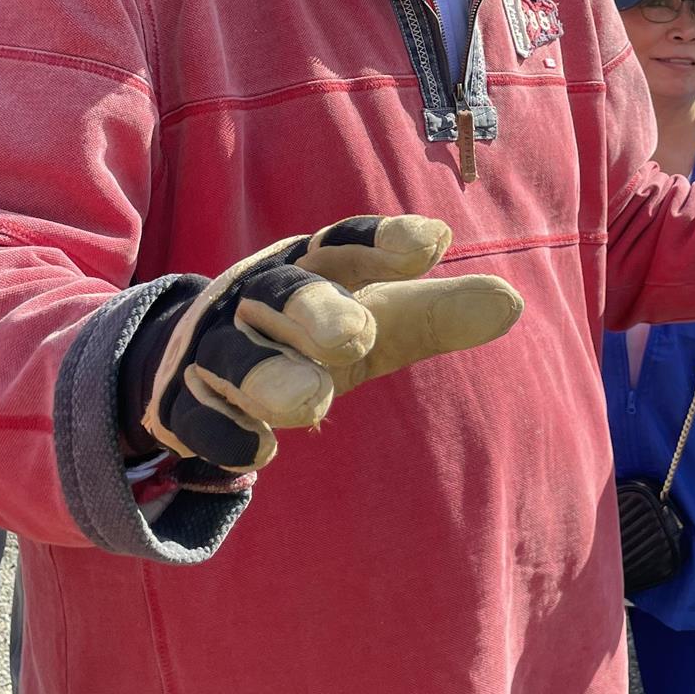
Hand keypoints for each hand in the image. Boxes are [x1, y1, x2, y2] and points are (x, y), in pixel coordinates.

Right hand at [139, 215, 522, 471]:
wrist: (184, 365)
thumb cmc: (302, 335)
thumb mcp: (369, 321)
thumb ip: (432, 313)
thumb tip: (511, 304)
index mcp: (307, 268)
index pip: (343, 246)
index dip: (383, 242)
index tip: (434, 242)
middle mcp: (255, 300)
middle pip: (279, 292)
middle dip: (312, 309)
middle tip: (356, 334)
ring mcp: (212, 351)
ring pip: (235, 357)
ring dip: (271, 377)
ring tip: (312, 403)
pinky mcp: (182, 405)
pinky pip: (198, 419)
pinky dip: (226, 433)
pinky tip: (258, 451)